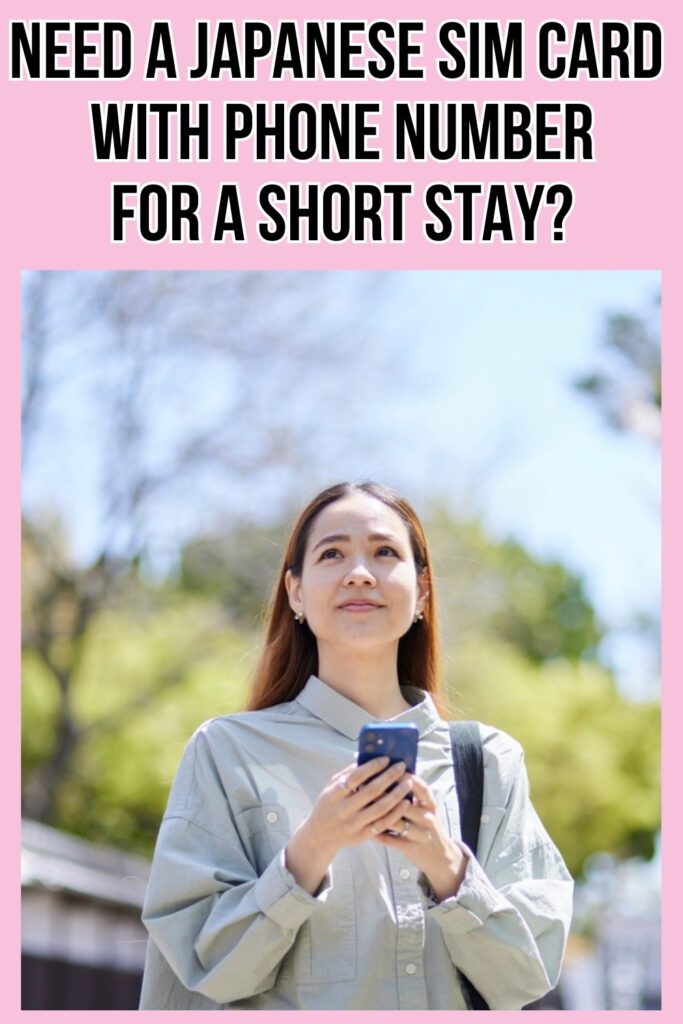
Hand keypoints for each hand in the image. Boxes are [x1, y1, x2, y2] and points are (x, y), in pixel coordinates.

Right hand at [285, 757, 413, 892]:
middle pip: (371, 791)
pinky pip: (383, 824)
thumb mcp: (330, 788)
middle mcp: (343, 810)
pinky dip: (396, 812)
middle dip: (389, 776)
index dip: (372, 767)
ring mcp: (354, 824)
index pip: (355, 777)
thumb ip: (346, 774)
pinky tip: (405, 802)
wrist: (320, 836)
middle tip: (401, 766)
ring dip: (397, 793)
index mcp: (334, 794)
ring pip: (380, 808)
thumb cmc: (328, 805)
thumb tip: (366, 758)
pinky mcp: (362, 836)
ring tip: (408, 782)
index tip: (386, 758)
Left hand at [373, 775, 468, 901]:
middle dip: (383, 794)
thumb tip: (390, 774)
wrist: (440, 857)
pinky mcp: (410, 848)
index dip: (406, 778)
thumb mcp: (426, 809)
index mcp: (431, 805)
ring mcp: (419, 834)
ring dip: (377, 812)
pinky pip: (390, 839)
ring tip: (362, 804)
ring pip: (395, 822)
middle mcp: (427, 819)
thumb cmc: (427, 825)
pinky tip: (365, 824)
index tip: (389, 768)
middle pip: (403, 804)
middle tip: (365, 785)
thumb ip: (413, 795)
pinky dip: (377, 832)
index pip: (421, 788)